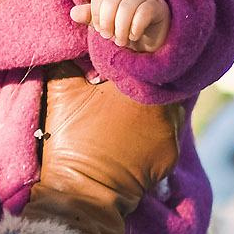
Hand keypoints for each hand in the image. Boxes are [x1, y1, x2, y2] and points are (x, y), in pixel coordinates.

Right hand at [24, 65, 182, 233]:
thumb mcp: (62, 92)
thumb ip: (71, 61)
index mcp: (138, 84)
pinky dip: (154, 132)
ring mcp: (171, 133)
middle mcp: (163, 106)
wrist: (82, 192)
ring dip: (153, 107)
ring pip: (168, 108)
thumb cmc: (72, 140)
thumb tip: (74, 41)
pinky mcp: (172, 156)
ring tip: (130, 112)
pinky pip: (168, 134)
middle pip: (162, 83)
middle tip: (127, 87)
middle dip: (147, 83)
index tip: (124, 60)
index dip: (136, 58)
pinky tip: (134, 136)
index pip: (147, 59)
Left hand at [73, 0, 170, 52]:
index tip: (99, 29)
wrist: (154, 40)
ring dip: (120, 29)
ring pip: (127, 6)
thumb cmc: (127, 28)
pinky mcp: (159, 7)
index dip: (96, 14)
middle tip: (108, 37)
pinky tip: (134, 36)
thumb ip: (91, 17)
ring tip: (121, 41)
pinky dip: (135, 28)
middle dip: (107, 21)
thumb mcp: (107, 24)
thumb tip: (73, 13)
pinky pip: (144, 12)